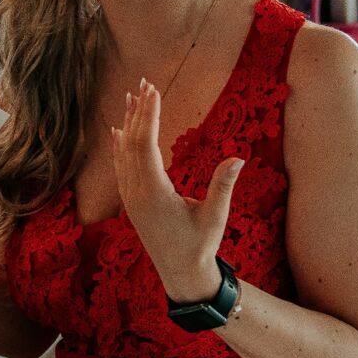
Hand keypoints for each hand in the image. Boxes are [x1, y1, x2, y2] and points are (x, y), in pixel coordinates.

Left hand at [112, 80, 242, 303]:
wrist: (181, 274)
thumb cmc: (201, 245)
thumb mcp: (215, 217)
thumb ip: (223, 187)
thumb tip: (239, 159)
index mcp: (153, 193)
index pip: (145, 145)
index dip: (148, 116)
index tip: (153, 91)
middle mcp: (136, 193)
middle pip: (131, 143)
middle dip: (139, 112)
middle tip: (144, 83)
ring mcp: (130, 198)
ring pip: (124, 153)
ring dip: (129, 123)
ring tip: (133, 96)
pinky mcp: (132, 202)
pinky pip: (121, 166)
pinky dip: (120, 144)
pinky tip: (119, 130)